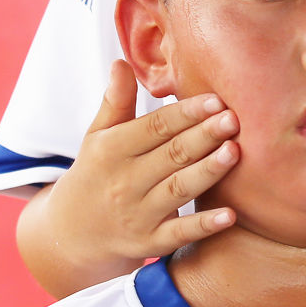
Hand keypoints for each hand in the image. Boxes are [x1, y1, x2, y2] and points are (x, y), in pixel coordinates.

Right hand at [30, 60, 238, 284]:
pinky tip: (230, 215)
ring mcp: (137, 215)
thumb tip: (122, 62)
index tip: (215, 100)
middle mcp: (123, 182)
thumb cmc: (94, 175)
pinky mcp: (149, 244)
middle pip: (170, 155)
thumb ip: (115, 102)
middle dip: (203, 136)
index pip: (154, 128)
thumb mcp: (96, 138)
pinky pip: (179, 233)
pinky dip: (203, 226)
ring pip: (177, 190)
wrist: (70, 235)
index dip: (185, 114)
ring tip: (235, 152)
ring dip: (207, 172)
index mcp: (111, 150)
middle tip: (234, 119)